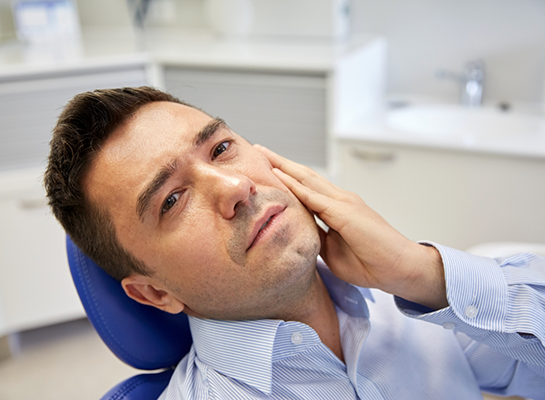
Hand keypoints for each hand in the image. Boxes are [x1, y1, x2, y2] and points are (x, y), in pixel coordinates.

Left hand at [256, 145, 446, 309]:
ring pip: (307, 179)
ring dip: (283, 166)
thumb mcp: (333, 251)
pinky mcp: (345, 212)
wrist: (399, 269)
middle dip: (280, 163)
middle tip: (259, 150)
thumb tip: (299, 233)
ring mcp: (343, 202)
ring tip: (263, 154)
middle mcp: (339, 199)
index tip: (266, 169)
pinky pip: (313, 196)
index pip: (306, 187)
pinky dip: (295, 185)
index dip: (286, 177)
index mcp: (337, 208)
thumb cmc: (370, 262)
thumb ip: (318, 238)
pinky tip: (279, 175)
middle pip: (304, 176)